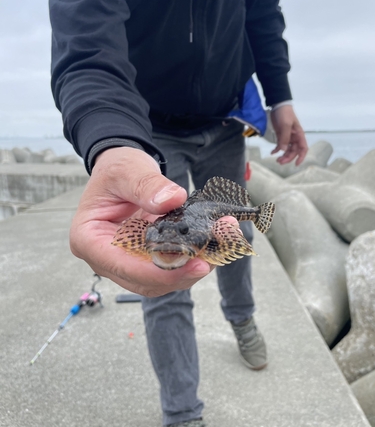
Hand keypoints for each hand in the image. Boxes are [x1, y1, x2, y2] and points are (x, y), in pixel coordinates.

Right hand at [70, 147, 219, 296]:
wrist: (123, 171)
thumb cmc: (116, 169)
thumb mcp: (127, 169)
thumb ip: (146, 185)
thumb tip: (172, 199)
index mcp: (88, 239)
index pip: (122, 266)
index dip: (158, 272)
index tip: (191, 264)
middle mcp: (106, 258)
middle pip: (145, 281)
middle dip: (182, 272)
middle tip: (214, 256)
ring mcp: (127, 261)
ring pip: (162, 280)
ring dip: (192, 267)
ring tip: (220, 243)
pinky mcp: (147, 258)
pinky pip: (170, 267)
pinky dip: (193, 258)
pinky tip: (213, 241)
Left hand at [270, 105, 307, 164]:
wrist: (278, 106)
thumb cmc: (285, 114)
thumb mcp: (285, 125)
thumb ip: (285, 138)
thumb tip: (284, 150)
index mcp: (299, 135)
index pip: (303, 148)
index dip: (301, 157)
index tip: (296, 164)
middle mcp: (295, 138)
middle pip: (294, 151)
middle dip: (288, 158)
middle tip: (280, 162)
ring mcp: (288, 137)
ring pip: (287, 150)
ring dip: (283, 155)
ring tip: (277, 160)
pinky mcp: (281, 136)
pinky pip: (280, 145)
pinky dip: (277, 150)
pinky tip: (272, 152)